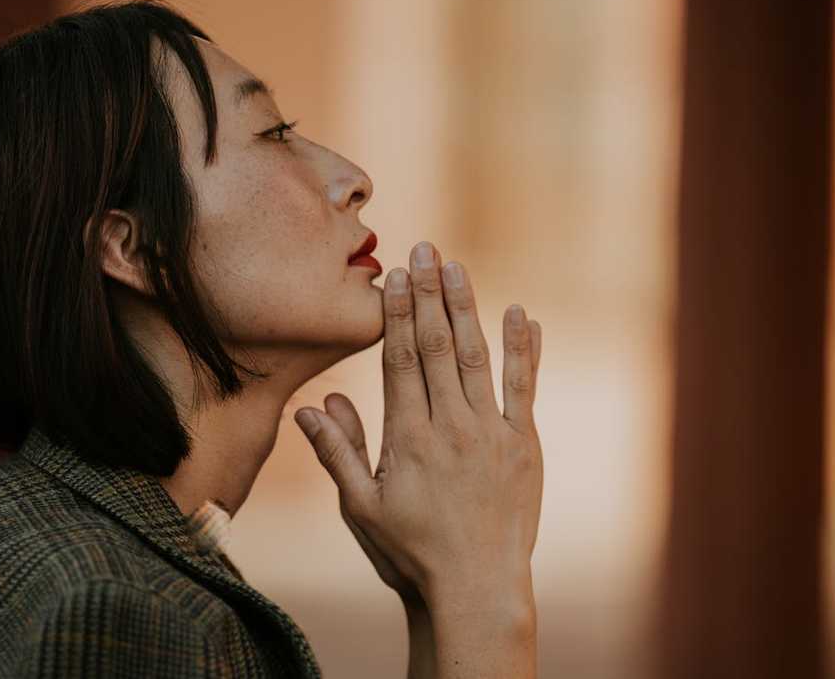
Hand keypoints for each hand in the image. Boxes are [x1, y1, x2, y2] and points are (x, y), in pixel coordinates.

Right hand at [295, 241, 543, 601]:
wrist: (476, 585)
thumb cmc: (412, 551)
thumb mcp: (362, 507)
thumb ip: (338, 453)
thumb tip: (312, 406)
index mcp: (408, 438)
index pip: (399, 361)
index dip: (396, 314)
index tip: (393, 276)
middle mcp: (449, 427)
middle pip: (435, 347)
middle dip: (427, 294)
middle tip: (422, 249)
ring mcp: (490, 433)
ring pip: (475, 357)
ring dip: (465, 308)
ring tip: (456, 266)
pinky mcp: (522, 444)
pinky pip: (523, 387)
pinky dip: (523, 349)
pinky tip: (521, 314)